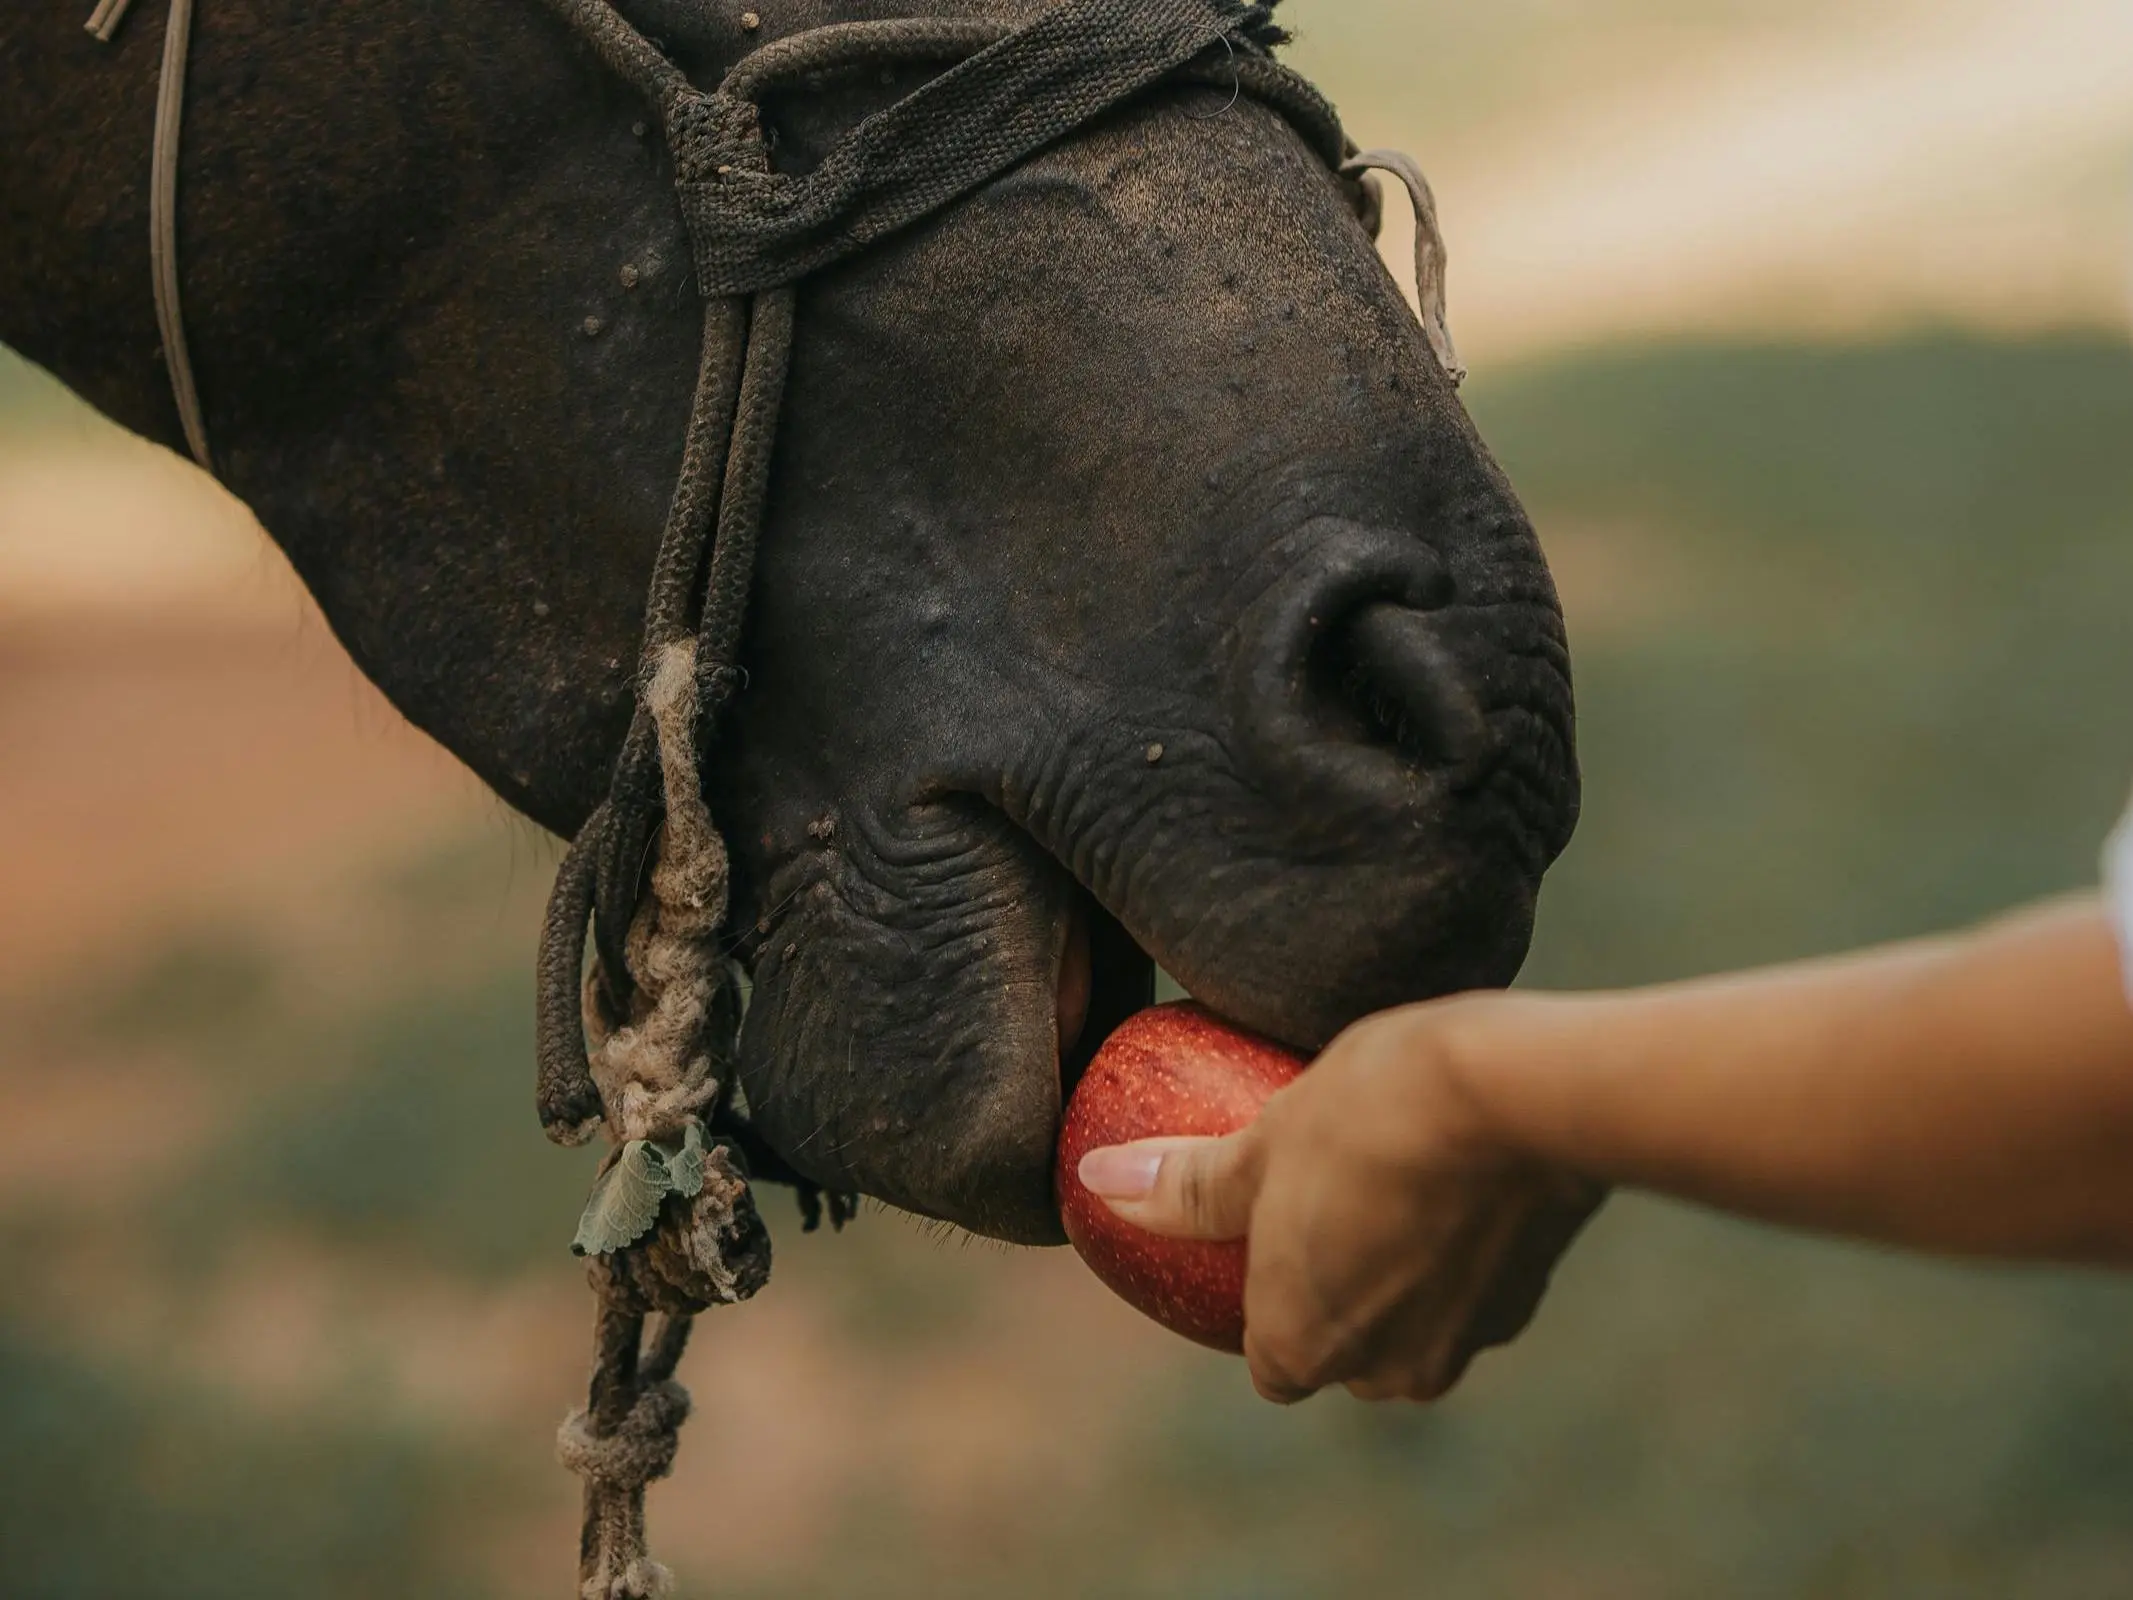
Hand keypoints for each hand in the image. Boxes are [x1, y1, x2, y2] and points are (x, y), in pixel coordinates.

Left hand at [1079, 997, 1604, 1403]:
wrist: (1517, 1094)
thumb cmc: (1366, 1115)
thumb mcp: (1260, 1142)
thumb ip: (1183, 1186)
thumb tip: (1093, 1184)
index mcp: (1304, 1346)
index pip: (1271, 1361)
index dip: (1269, 1307)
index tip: (1271, 1241)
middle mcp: (1386, 1370)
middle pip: (1346, 1351)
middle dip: (1337, 1295)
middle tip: (1327, 1200)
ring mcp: (1465, 1342)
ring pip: (1414, 1322)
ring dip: (1399, 1271)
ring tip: (1389, 1178)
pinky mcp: (1526, 1299)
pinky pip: (1473, 1285)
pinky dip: (1456, 1244)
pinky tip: (1450, 1171)